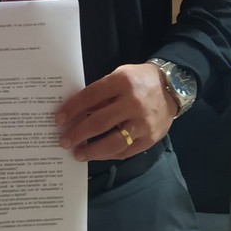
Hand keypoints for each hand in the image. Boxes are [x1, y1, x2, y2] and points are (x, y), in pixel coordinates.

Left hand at [55, 63, 177, 161]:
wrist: (172, 88)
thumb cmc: (139, 80)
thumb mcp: (119, 76)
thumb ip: (101, 93)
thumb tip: (77, 111)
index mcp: (122, 82)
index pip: (90, 96)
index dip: (72, 108)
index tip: (59, 119)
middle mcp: (133, 103)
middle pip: (99, 122)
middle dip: (78, 133)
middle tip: (63, 140)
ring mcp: (143, 123)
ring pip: (112, 142)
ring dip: (91, 150)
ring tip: (77, 153)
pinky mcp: (149, 139)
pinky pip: (125, 151)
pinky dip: (108, 154)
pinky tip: (96, 154)